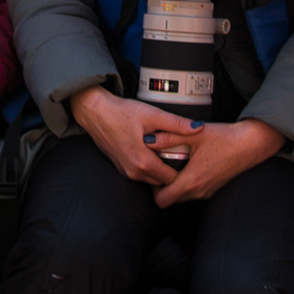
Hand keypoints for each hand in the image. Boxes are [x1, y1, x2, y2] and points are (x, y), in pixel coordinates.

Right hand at [69, 85, 194, 186]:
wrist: (95, 112)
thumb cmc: (120, 113)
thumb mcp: (152, 115)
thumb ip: (176, 124)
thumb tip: (199, 128)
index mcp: (143, 162)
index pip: (172, 179)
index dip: (183, 169)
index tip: (188, 157)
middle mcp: (134, 172)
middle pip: (162, 181)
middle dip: (173, 171)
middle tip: (181, 154)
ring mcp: (126, 172)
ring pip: (152, 179)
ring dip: (161, 169)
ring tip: (169, 151)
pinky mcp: (122, 168)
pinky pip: (142, 174)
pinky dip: (150, 166)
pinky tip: (153, 150)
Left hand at [152, 118, 284, 207]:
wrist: (250, 144)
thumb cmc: (225, 138)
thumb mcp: (194, 134)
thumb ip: (169, 137)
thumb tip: (148, 139)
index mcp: (192, 180)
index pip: (161, 200)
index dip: (153, 187)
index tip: (155, 170)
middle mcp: (198, 192)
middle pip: (170, 200)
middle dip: (162, 186)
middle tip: (162, 166)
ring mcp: (206, 193)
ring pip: (181, 197)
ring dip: (175, 184)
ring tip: (175, 163)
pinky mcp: (212, 190)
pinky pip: (192, 193)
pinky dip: (186, 183)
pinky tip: (189, 164)